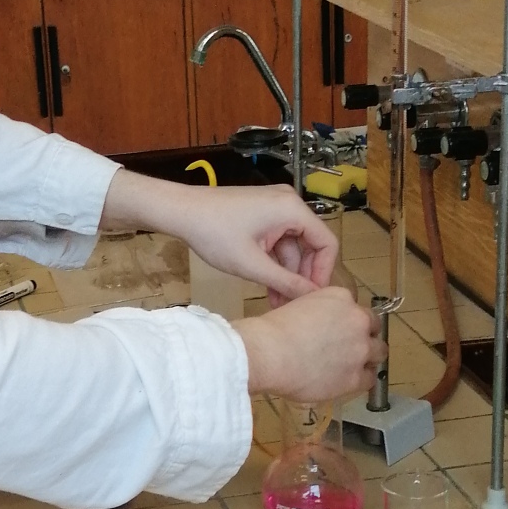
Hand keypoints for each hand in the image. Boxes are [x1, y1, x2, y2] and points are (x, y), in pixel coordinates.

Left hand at [100, 173, 336, 301]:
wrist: (180, 212)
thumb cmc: (214, 233)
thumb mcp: (252, 265)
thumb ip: (286, 282)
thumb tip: (313, 298)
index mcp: (293, 209)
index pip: (327, 243)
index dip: (323, 273)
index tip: (314, 298)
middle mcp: (289, 203)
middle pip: (311, 245)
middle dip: (302, 276)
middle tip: (294, 305)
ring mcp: (275, 207)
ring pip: (292, 247)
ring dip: (286, 274)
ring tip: (276, 303)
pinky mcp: (262, 214)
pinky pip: (278, 241)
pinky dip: (274, 263)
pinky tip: (267, 287)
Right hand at [234, 287, 381, 403]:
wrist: (269, 353)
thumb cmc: (273, 329)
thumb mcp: (298, 306)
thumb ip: (318, 312)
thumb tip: (319, 326)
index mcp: (341, 298)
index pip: (356, 309)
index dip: (348, 322)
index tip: (339, 331)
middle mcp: (357, 320)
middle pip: (374, 328)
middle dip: (364, 337)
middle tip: (348, 348)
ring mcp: (360, 349)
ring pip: (379, 353)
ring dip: (368, 358)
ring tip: (351, 366)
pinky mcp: (356, 376)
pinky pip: (369, 379)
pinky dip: (360, 380)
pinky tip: (345, 382)